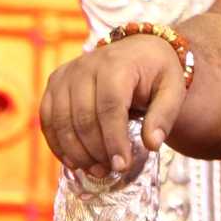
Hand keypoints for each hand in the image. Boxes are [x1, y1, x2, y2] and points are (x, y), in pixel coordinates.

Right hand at [38, 35, 185, 176]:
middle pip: (84, 118)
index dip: (114, 140)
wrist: (137, 49)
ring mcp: (66, 74)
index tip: (122, 166)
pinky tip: (75, 162)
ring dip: (76, 152)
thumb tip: (152, 144)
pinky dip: (58, 144)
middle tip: (111, 171)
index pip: (110, 107)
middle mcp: (86, 65)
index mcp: (117, 64)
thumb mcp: (173, 88)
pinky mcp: (55, 83)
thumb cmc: (156, 72)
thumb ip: (165, 114)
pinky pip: (48, 119)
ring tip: (97, 170)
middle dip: (96, 151)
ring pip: (61, 121)